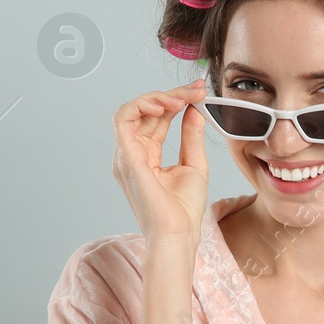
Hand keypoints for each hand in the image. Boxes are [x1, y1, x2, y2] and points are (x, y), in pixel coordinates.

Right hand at [112, 78, 210, 243]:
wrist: (178, 233)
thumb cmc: (184, 210)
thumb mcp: (194, 164)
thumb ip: (191, 136)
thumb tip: (194, 109)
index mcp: (145, 157)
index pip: (157, 119)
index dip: (176, 100)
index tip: (199, 92)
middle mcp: (131, 154)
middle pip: (146, 112)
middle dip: (172, 94)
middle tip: (197, 89)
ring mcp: (125, 155)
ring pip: (133, 110)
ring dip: (158, 97)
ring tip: (183, 98)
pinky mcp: (126, 157)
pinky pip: (124, 118)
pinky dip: (143, 105)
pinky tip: (167, 105)